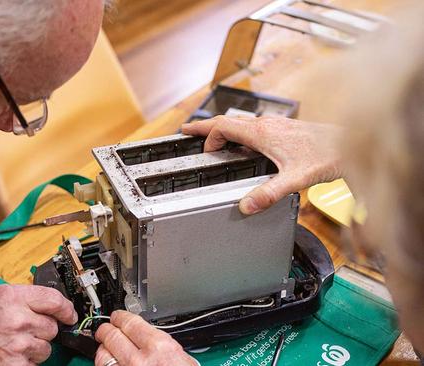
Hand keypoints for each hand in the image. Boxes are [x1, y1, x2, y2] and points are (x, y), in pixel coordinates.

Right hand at [0, 284, 76, 364]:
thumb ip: (18, 297)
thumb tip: (45, 301)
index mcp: (10, 297)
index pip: (53, 299)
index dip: (66, 308)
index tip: (69, 314)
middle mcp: (16, 319)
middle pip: (52, 326)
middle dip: (42, 331)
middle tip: (23, 332)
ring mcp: (17, 344)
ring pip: (46, 348)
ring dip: (34, 349)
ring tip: (11, 345)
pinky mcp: (16, 365)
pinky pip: (34, 364)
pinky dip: (25, 363)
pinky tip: (8, 357)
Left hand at [94, 311, 195, 365]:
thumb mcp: (184, 361)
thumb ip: (162, 347)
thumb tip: (146, 337)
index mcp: (160, 349)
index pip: (130, 323)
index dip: (120, 317)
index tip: (117, 317)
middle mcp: (139, 362)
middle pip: (111, 335)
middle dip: (107, 331)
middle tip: (106, 330)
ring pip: (102, 356)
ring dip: (103, 350)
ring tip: (106, 348)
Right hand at [182, 116, 342, 214]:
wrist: (352, 144)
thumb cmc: (328, 156)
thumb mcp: (295, 180)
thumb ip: (268, 194)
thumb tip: (245, 206)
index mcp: (263, 133)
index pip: (223, 126)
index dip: (204, 133)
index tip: (192, 139)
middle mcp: (267, 124)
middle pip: (228, 121)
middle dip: (206, 127)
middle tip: (190, 132)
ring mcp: (277, 124)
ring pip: (242, 122)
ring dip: (224, 129)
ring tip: (214, 139)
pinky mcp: (285, 128)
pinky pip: (254, 126)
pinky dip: (240, 132)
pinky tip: (247, 145)